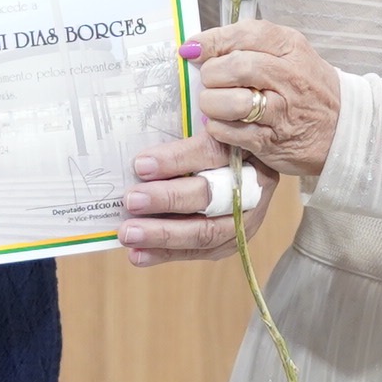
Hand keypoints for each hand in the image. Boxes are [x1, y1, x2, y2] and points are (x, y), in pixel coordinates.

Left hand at [121, 125, 251, 266]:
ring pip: (206, 231)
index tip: (141, 164)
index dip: (176, 159)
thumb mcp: (209, 127)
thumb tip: (143, 149)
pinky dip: (165, 253)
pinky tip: (138, 254)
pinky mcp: (231, 240)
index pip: (212, 152)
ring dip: (163, 234)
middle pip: (210, 196)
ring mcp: (245, 218)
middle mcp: (253, 185)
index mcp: (249, 148)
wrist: (243, 166)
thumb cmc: (218, 142)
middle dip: (167, 199)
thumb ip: (184, 134)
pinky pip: (198, 250)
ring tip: (128, 233)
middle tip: (132, 200)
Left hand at [188, 20, 343, 178]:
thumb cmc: (308, 88)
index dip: (212, 41)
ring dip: (212, 103)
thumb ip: (249, 45)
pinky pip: (232, 132)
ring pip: (232, 102)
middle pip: (236, 67)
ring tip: (213, 105)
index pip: (245, 35)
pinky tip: (221, 124)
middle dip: (212, 74)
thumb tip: (198, 46)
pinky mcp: (272, 141)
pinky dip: (218, 128)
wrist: (344, 128)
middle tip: (210, 82)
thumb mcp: (289, 55)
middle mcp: (289, 77)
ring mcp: (282, 111)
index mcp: (291, 48)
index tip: (193, 50)